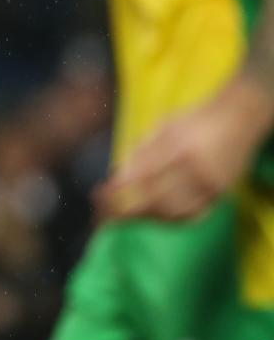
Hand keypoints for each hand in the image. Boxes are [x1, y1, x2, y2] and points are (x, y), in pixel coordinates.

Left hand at [95, 72, 273, 221]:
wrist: (239, 118)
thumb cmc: (195, 119)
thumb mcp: (164, 125)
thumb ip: (140, 151)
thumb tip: (116, 175)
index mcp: (179, 147)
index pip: (143, 175)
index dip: (120, 189)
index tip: (99, 195)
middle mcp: (196, 169)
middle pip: (156, 199)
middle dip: (126, 210)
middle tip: (103, 214)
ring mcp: (212, 185)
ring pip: (173, 213)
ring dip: (144, 218)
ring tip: (123, 217)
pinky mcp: (221, 195)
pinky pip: (192, 216)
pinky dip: (168, 221)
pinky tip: (151, 219)